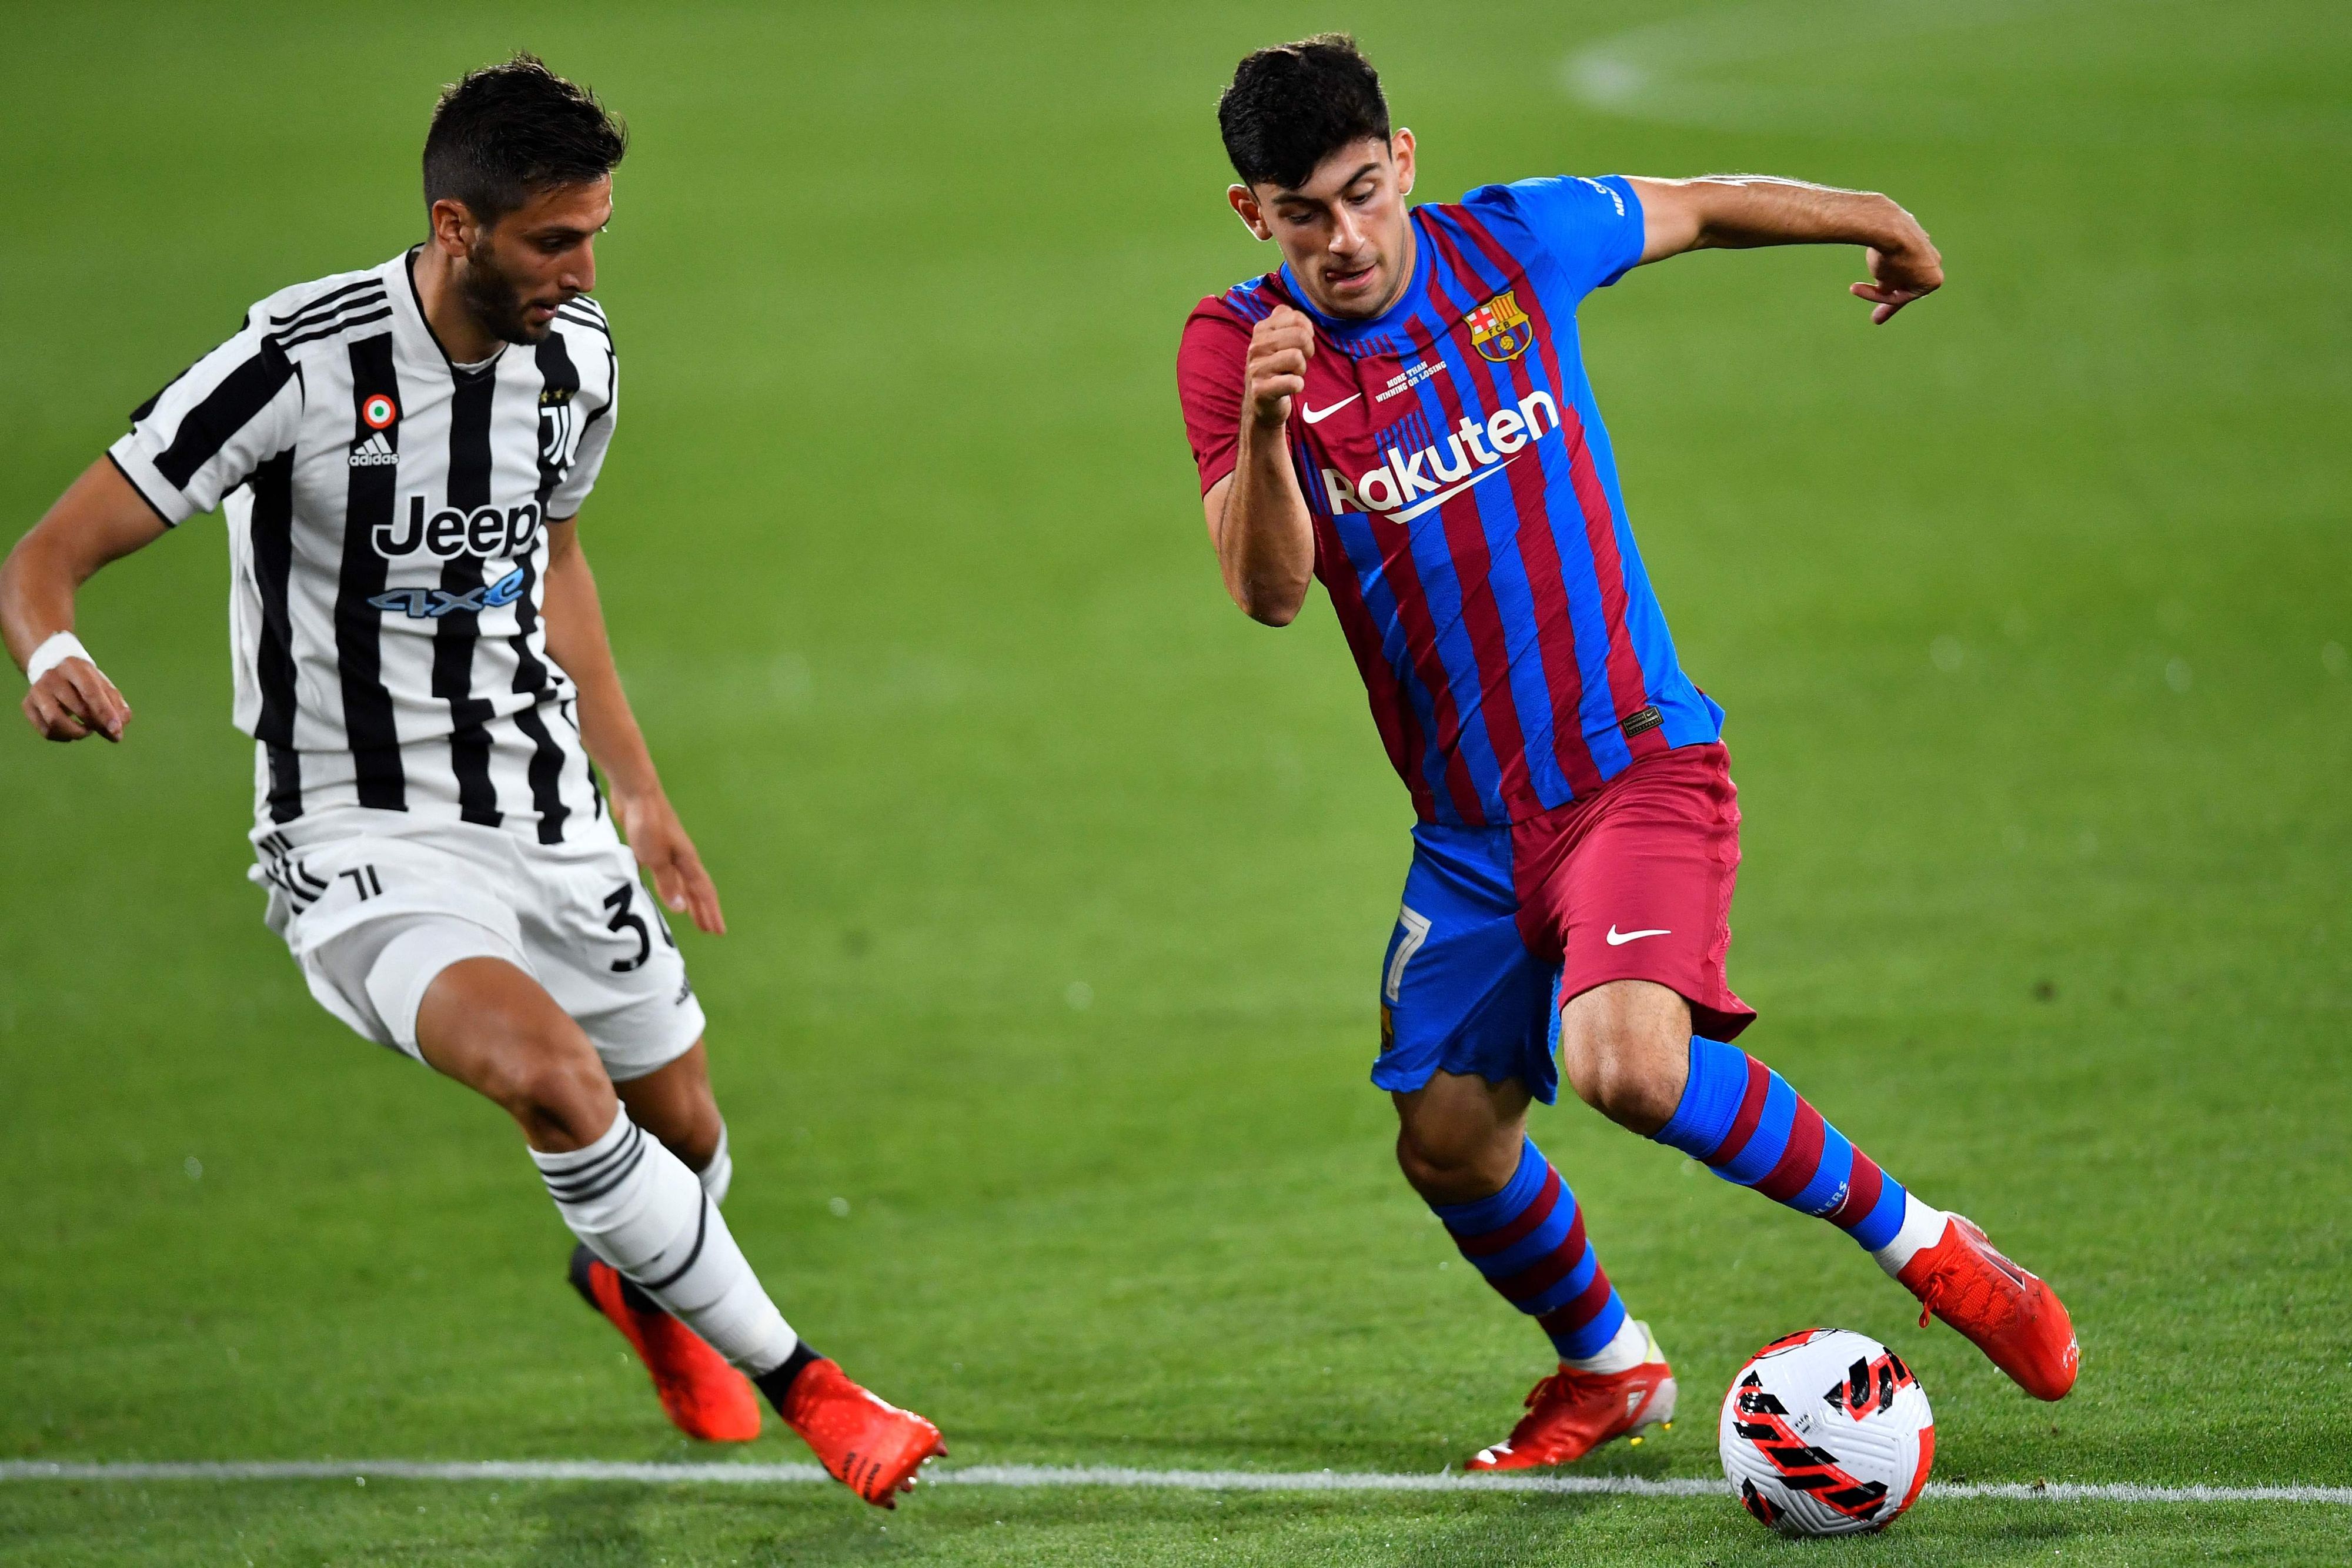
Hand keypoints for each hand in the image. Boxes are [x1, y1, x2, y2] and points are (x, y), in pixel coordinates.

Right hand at [22, 656, 129, 741]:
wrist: (53, 668)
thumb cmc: (86, 682)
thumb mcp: (104, 687)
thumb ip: (117, 707)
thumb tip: (117, 731)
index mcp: (75, 667)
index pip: (90, 691)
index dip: (105, 713)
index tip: (116, 731)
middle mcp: (52, 676)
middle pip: (77, 708)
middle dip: (96, 725)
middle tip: (106, 730)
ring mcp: (37, 690)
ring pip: (55, 721)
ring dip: (77, 733)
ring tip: (87, 731)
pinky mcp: (27, 704)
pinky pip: (46, 730)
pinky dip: (63, 737)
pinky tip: (72, 732)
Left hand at [614, 788, 725, 934]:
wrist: (636, 793)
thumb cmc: (648, 823)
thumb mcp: (656, 857)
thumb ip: (667, 883)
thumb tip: (681, 909)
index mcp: (686, 860)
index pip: (703, 891)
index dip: (710, 912)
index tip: (718, 932)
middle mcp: (681, 857)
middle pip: (695, 889)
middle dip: (703, 910)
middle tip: (709, 930)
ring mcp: (667, 851)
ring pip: (680, 881)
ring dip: (686, 899)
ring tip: (690, 914)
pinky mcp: (652, 846)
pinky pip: (665, 873)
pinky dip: (667, 886)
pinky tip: (663, 890)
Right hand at [1244, 305, 1314, 427]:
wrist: (1261, 403)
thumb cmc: (1275, 368)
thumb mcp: (1276, 339)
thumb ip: (1283, 320)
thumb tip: (1288, 309)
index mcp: (1261, 329)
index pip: (1296, 318)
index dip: (1307, 331)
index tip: (1301, 344)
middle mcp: (1256, 346)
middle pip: (1300, 336)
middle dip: (1307, 351)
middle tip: (1299, 362)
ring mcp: (1256, 368)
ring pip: (1296, 357)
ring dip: (1301, 369)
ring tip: (1291, 374)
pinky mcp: (1260, 389)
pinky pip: (1293, 382)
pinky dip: (1298, 385)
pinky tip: (1290, 387)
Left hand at [1851, 233, 1942, 324]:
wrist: (1889, 224)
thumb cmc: (1889, 259)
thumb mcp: (1885, 283)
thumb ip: (1887, 289)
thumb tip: (1886, 287)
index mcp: (1933, 280)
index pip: (1902, 297)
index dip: (1881, 302)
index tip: (1870, 312)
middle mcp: (1935, 261)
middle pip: (1905, 280)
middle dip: (1886, 286)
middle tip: (1866, 294)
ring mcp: (1926, 244)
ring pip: (1901, 263)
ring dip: (1885, 268)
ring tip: (1874, 264)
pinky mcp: (1914, 230)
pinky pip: (1898, 248)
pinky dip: (1887, 252)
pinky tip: (1877, 249)